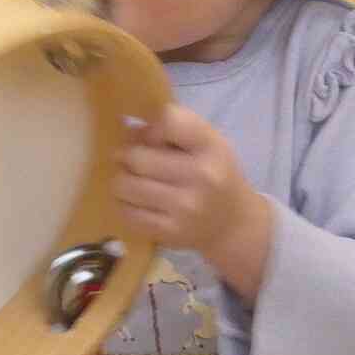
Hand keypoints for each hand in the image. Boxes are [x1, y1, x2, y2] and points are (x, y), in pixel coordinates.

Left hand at [117, 105, 273, 300]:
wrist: (232, 224)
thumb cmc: (214, 173)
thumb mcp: (207, 142)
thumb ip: (173, 128)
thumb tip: (128, 131)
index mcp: (211, 147)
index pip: (168, 121)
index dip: (150, 127)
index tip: (151, 136)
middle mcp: (201, 177)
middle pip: (137, 157)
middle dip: (126, 155)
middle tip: (129, 159)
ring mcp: (185, 208)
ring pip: (125, 185)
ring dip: (122, 180)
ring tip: (132, 179)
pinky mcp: (170, 232)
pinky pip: (127, 212)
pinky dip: (124, 204)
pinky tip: (136, 201)